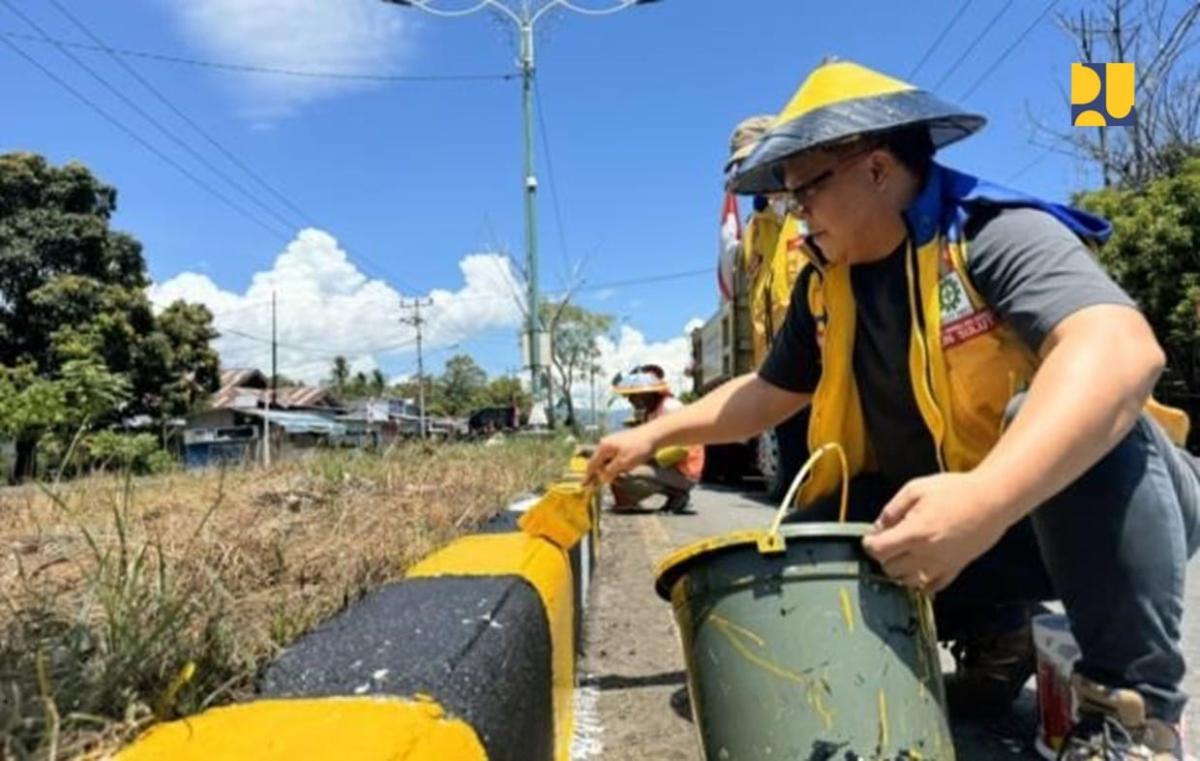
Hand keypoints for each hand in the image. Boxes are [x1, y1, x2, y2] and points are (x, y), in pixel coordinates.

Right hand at [585, 427, 656, 484]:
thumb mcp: (623, 463)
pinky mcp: (621, 442)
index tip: (584, 485)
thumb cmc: (638, 448)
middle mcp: (605, 443)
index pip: (592, 464)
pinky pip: (613, 456)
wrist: (653, 434)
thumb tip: (602, 479)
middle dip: (599, 473)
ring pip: (606, 459)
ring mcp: (613, 441)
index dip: (588, 476)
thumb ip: (610, 471)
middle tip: (600, 483)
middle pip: (598, 461)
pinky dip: (615, 464)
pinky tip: (623, 467)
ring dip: (608, 469)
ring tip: (616, 476)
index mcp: (603, 447)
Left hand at [861, 473, 1009, 593]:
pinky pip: (932, 588)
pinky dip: (921, 582)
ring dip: (900, 570)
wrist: (992, 500)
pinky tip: (920, 569)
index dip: (870, 544)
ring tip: (904, 554)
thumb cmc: (955, 490)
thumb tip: (878, 527)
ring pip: (908, 582)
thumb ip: (892, 510)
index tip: (871, 537)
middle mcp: (926, 554)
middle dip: (884, 556)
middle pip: (890, 569)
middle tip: (889, 542)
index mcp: (915, 532)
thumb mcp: (916, 489)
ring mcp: (942, 565)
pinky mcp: (956, 569)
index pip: (879, 551)